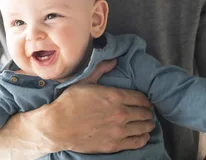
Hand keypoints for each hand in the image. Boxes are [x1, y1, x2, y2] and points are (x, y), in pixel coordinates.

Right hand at [29, 59, 154, 153]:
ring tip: (148, 123)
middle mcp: (120, 113)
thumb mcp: (84, 82)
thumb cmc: (69, 103)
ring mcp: (118, 131)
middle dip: (148, 112)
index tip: (145, 101)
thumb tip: (114, 60)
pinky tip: (144, 136)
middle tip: (148, 112)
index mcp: (114, 96)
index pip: (140, 98)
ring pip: (143, 127)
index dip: (145, 100)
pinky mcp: (114, 144)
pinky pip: (137, 142)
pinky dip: (143, 138)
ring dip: (148, 124)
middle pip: (144, 113)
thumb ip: (101, 70)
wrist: (58, 126)